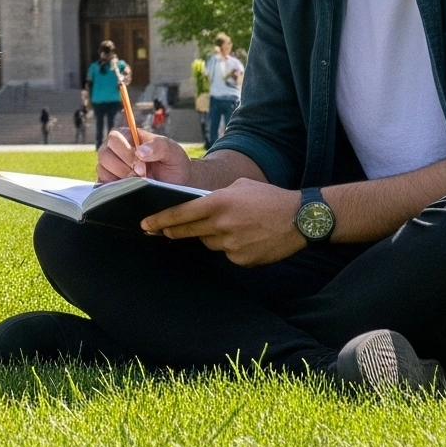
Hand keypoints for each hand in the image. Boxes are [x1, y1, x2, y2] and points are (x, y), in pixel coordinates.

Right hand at [97, 129, 189, 183]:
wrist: (178, 187)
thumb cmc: (174, 165)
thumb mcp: (173, 152)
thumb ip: (159, 145)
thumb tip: (140, 151)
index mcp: (129, 136)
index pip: (114, 137)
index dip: (126, 152)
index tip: (142, 166)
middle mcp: (116, 150)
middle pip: (104, 153)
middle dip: (124, 167)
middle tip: (142, 176)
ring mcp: (112, 166)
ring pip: (102, 167)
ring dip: (121, 177)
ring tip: (138, 182)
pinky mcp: (110, 182)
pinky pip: (102, 183)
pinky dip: (114, 187)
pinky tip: (129, 189)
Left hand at [141, 177, 304, 265]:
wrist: (299, 219)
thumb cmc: (268, 197)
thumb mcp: (238, 186)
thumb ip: (215, 196)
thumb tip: (199, 205)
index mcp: (218, 202)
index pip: (181, 214)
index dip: (161, 220)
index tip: (146, 224)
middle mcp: (222, 225)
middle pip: (188, 232)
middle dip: (172, 231)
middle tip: (159, 232)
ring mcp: (232, 245)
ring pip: (209, 242)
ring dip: (211, 235)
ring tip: (233, 225)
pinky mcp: (243, 260)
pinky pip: (227, 253)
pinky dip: (231, 246)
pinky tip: (246, 237)